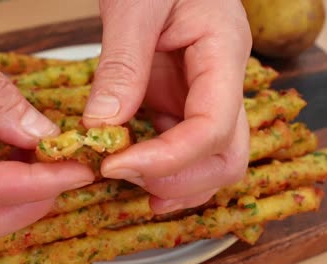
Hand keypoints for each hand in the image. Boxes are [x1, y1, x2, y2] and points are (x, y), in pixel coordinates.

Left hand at [83, 0, 251, 212]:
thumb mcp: (134, 8)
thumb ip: (121, 67)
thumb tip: (100, 126)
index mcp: (223, 53)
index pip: (213, 126)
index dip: (169, 158)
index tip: (116, 165)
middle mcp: (222, 83)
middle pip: (226, 157)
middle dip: (179, 180)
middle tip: (124, 177)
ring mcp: (201, 96)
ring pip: (208, 160)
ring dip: (170, 182)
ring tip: (124, 180)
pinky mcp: (179, 101)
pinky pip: (179, 146)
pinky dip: (156, 167)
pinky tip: (127, 167)